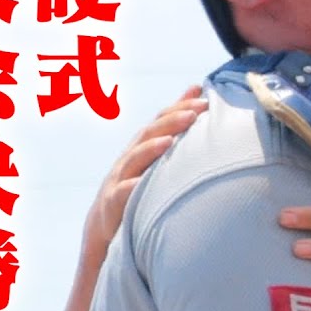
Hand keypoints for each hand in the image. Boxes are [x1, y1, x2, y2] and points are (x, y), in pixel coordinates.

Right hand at [82, 86, 207, 261]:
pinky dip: (132, 187)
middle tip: (195, 112)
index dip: (180, 107)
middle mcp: (131, 157)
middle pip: (149, 134)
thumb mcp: (157, 153)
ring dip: (151, 149)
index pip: (162, 120)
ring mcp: (119, 178)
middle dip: (172, 121)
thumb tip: (198, 88)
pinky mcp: (113, 203)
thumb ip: (176, 122)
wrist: (105, 222)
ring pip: (134, 160)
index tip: (205, 99)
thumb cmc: (139, 182)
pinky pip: (122, 194)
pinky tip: (142, 183)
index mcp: (144, 145)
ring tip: (170, 141)